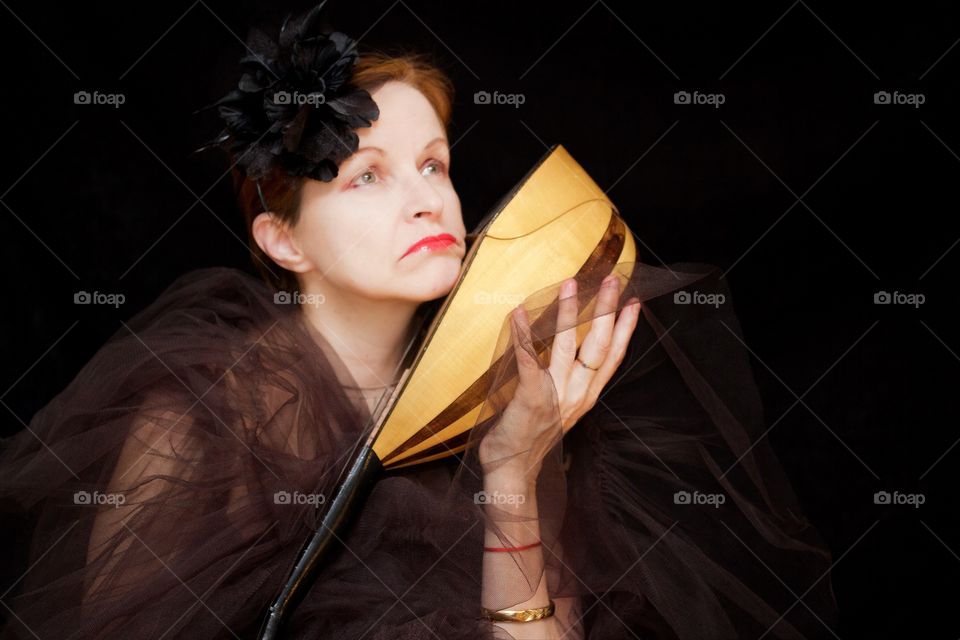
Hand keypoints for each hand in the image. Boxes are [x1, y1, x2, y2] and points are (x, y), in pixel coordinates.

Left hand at [478, 274, 641, 481]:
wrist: (512, 472)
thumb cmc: (529, 438)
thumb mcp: (558, 409)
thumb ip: (565, 384)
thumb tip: (562, 355)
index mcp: (586, 396)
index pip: (613, 357)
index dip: (626, 329)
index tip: (635, 303)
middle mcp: (577, 394)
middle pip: (599, 347)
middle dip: (607, 311)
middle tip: (613, 280)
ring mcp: (555, 396)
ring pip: (568, 347)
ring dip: (570, 314)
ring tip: (572, 285)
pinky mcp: (530, 398)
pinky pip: (527, 360)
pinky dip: (523, 335)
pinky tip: (519, 313)